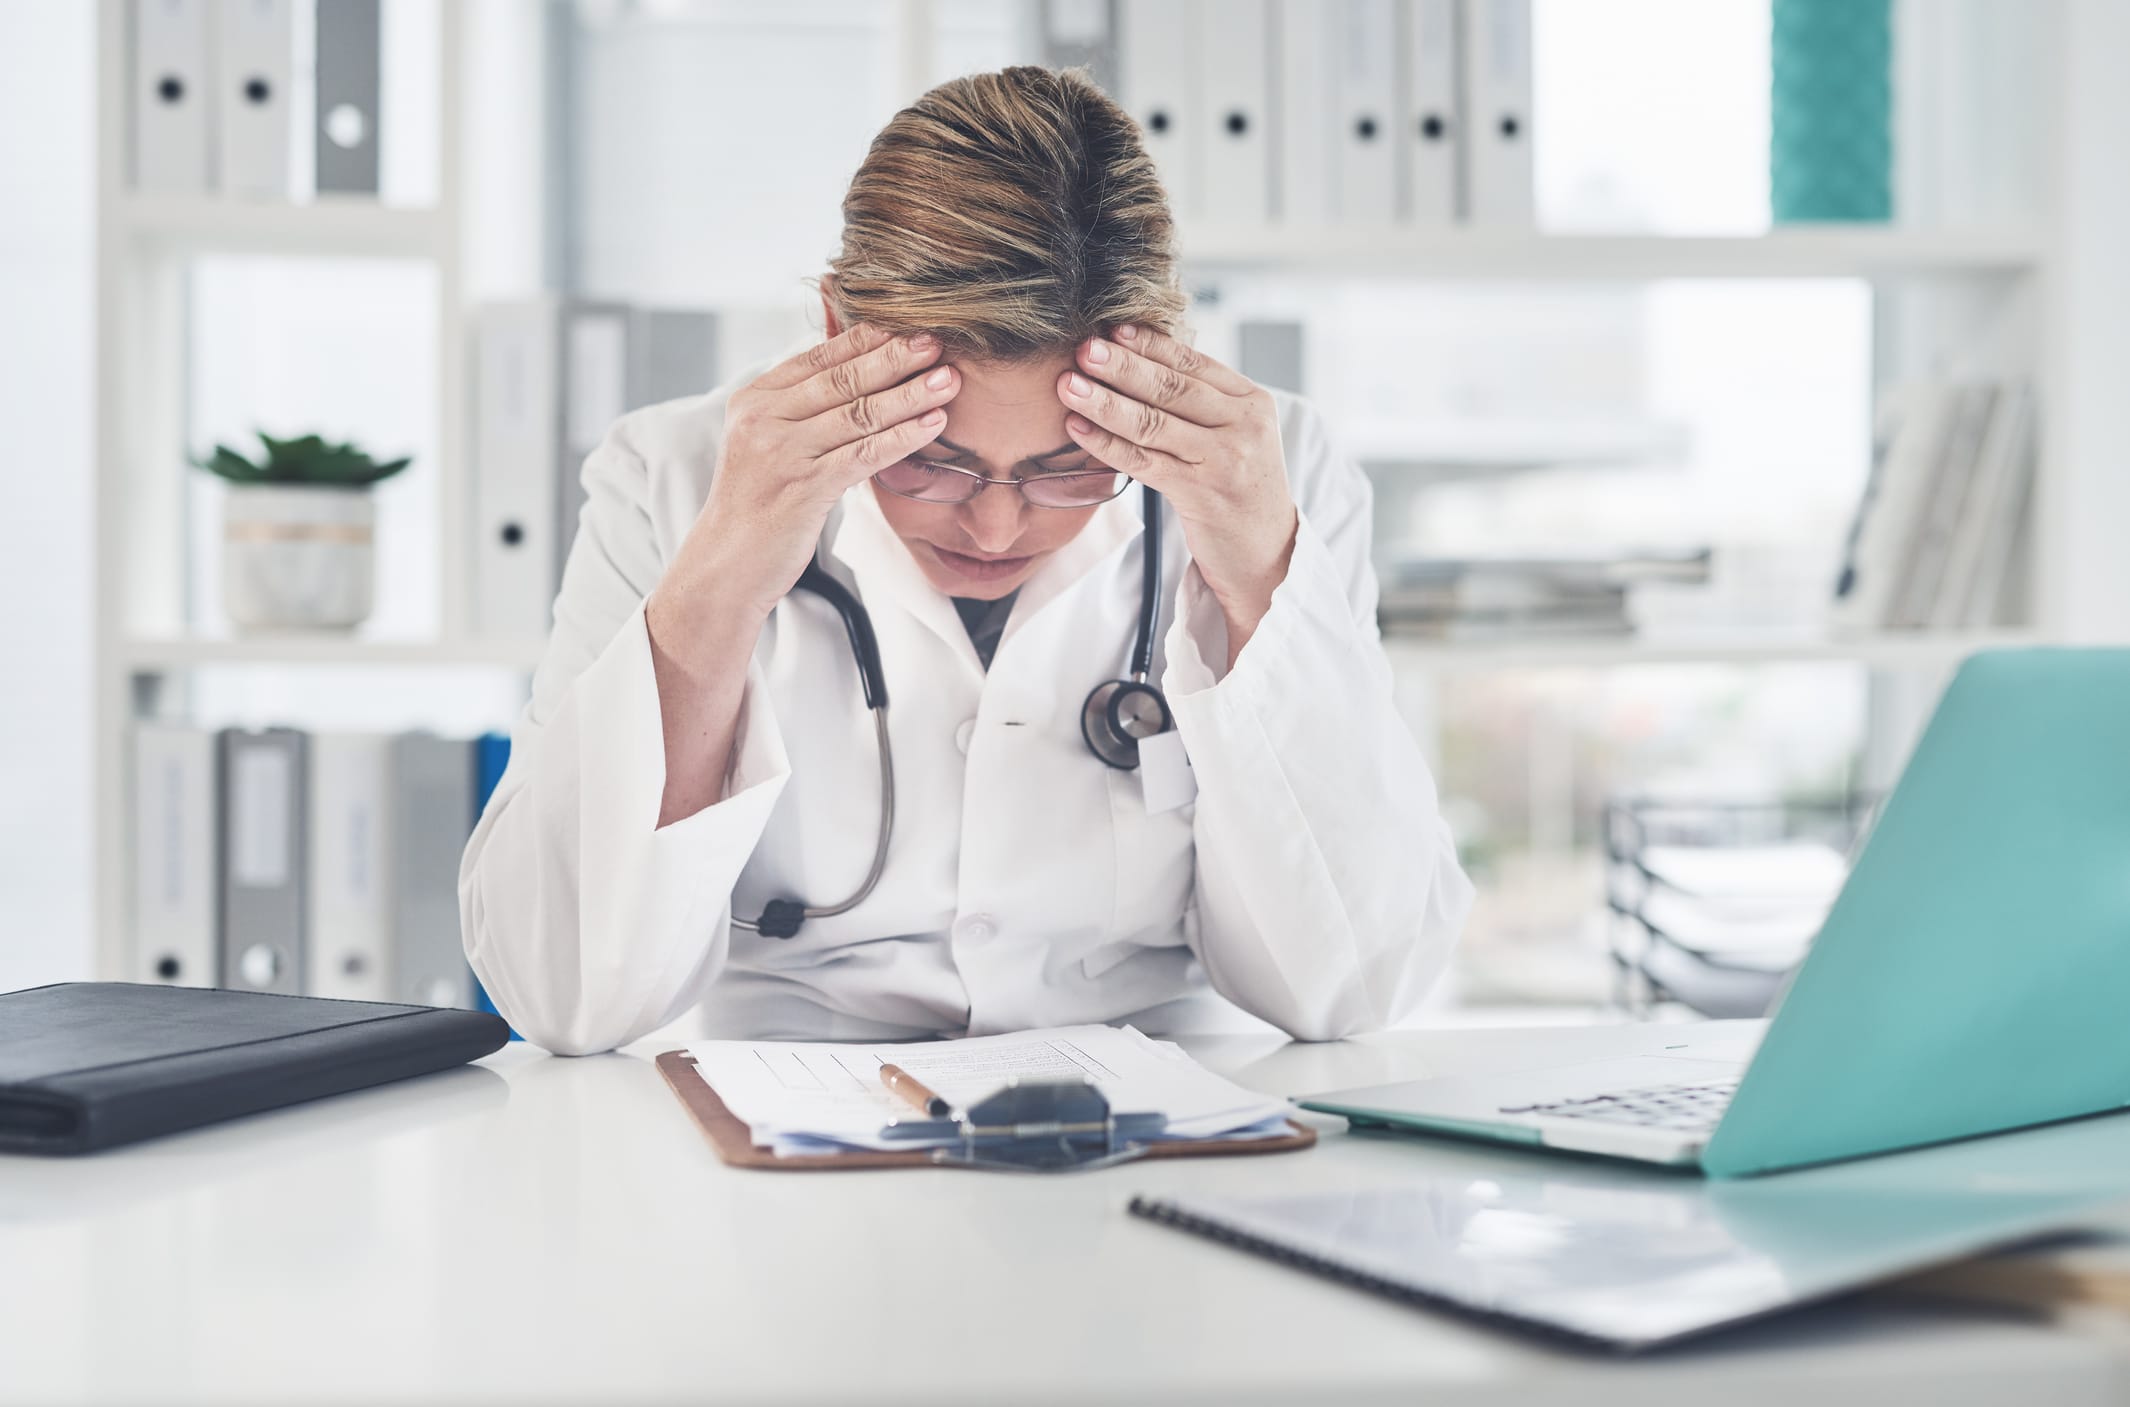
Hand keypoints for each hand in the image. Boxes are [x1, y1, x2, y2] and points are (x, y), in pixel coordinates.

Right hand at [662, 322, 961, 624]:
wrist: (723, 567)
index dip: (867, 338)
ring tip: (949, 379)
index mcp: (754, 400)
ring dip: (909, 394)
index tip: (908, 322)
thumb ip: (800, 410)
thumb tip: (850, 375)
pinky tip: (933, 424)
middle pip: (842, 379)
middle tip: (939, 339)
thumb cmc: (755, 508)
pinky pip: (862, 454)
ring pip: (858, 413)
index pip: (818, 358)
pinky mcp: (803, 488)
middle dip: (895, 357)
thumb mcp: (766, 446)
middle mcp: (764, 418)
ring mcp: (782, 452)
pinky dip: (902, 436)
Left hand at [1056, 325, 1297, 662]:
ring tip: (1069, 385)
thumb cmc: (1240, 488)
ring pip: (1153, 423)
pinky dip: (1107, 444)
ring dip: (1105, 401)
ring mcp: (1223, 460)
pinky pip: (1144, 462)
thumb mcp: (1237, 435)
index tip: (1111, 329)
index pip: (1194, 363)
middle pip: (1172, 388)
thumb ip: (1203, 403)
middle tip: (1083, 348)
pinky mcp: (1201, 494)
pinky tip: (1079, 428)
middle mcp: (1243, 425)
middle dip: (1123, 365)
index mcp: (1252, 401)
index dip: (1150, 344)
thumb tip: (1140, 360)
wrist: (1267, 553)